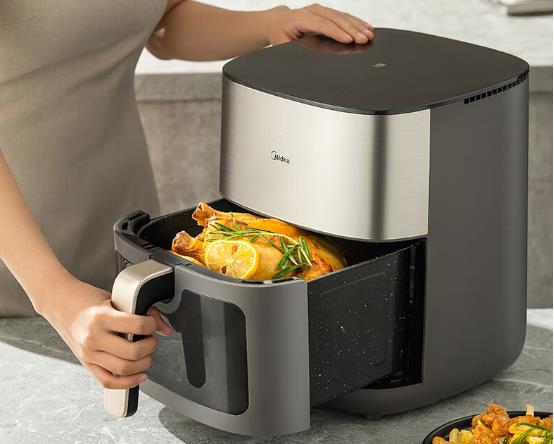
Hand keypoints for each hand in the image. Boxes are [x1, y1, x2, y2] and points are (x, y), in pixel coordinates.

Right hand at [39, 275, 172, 388]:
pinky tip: (140, 376)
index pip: (138, 325)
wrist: (60, 303)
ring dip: (143, 364)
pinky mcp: (86, 364)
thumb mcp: (116, 299)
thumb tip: (165, 328)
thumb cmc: (88, 299)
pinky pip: (109, 381)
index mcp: (102, 317)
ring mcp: (88, 354)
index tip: (153, 324)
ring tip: (146, 354)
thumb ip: (143, 311)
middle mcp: (93, 338)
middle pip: (133, 352)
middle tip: (150, 339)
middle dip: (150, 346)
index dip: (153, 325)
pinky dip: (128, 383)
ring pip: (124, 369)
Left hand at [265, 4, 373, 45]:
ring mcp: (320, 10)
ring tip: (369, 34)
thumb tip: (311, 56)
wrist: (275, 23)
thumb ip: (298, 49)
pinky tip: (366, 27)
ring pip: (341, 16)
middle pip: (335, 19)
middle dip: (352, 29)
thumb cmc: (280, 36)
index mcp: (300, 18)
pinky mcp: (326, 13)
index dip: (336, 33)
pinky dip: (356, 23)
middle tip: (365, 38)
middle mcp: (311, 11)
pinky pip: (343, 16)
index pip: (322, 25)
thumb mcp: (284, 46)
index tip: (349, 40)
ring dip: (357, 26)